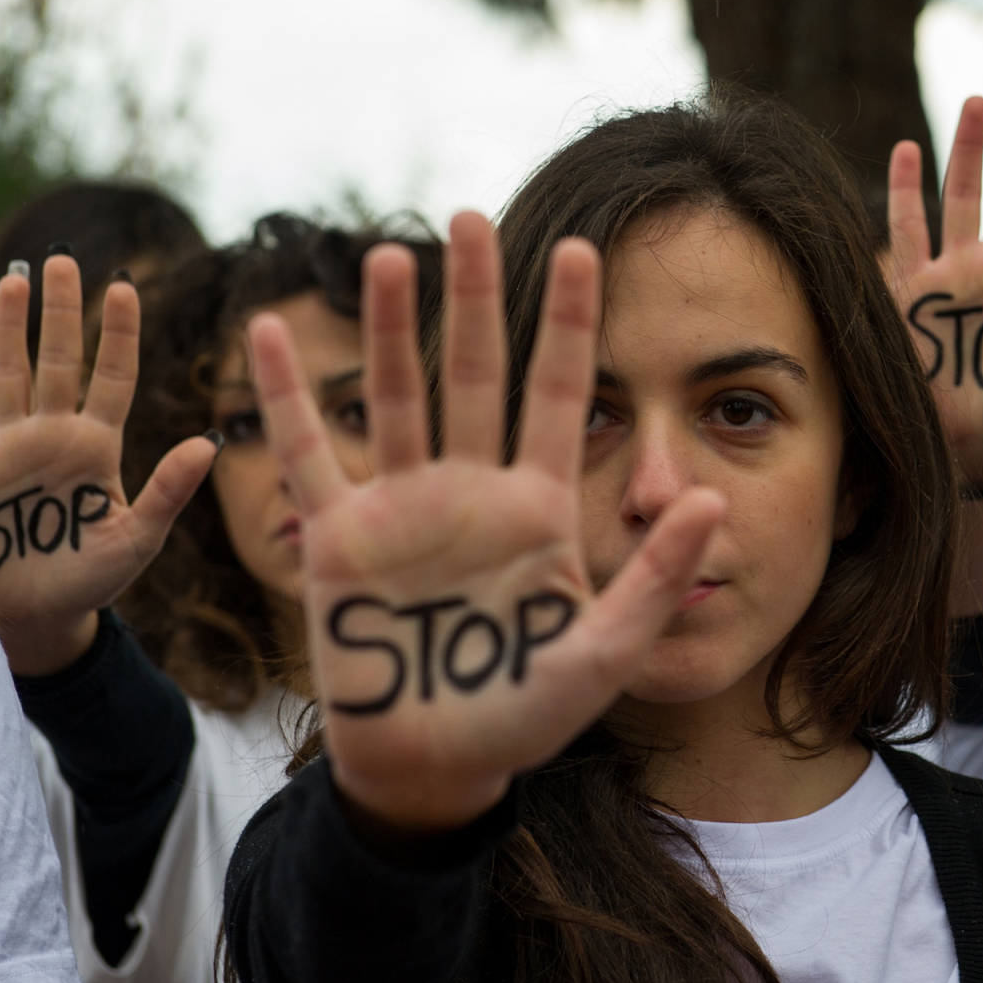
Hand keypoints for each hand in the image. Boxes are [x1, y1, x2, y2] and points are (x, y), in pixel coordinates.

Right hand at [0, 254, 218, 673]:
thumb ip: (169, 489)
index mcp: (99, 446)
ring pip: (11, 373)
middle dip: (61, 311)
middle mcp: (56, 435)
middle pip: (60, 359)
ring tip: (15, 280)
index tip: (124, 285)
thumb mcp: (140, 536)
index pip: (113, 376)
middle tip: (64, 259)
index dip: (117, 332)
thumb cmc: (97, 578)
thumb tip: (208, 442)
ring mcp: (12, 447)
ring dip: (9, 328)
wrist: (41, 613)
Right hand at [249, 214, 722, 832]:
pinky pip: (311, 457)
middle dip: (475, 298)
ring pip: (396, 399)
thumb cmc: (525, 716)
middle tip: (471, 217)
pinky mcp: (340, 540)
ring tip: (387, 257)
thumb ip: (653, 580)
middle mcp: (473, 492)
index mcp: (540, 508)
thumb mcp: (602, 656)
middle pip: (475, 373)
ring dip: (388, 330)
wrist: (436, 766)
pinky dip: (287, 400)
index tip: (582, 249)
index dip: (570, 325)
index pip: (561, 395)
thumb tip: (712, 501)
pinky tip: (270, 334)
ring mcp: (404, 509)